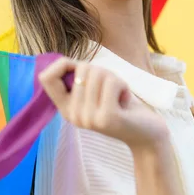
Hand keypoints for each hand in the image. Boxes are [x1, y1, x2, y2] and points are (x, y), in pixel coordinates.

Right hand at [39, 58, 169, 150]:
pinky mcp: (106, 117)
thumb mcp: (96, 91)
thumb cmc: (122, 105)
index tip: (82, 69)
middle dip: (102, 71)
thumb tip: (64, 61)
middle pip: (81, 69)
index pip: (46, 78)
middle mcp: (72, 115)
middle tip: (112, 89)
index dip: (63, 64)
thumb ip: (80, 78)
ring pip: (97, 73)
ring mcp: (88, 118)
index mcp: (65, 108)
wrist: (147, 133)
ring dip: (114, 78)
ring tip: (118, 95)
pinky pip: (112, 82)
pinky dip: (123, 84)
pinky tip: (125, 99)